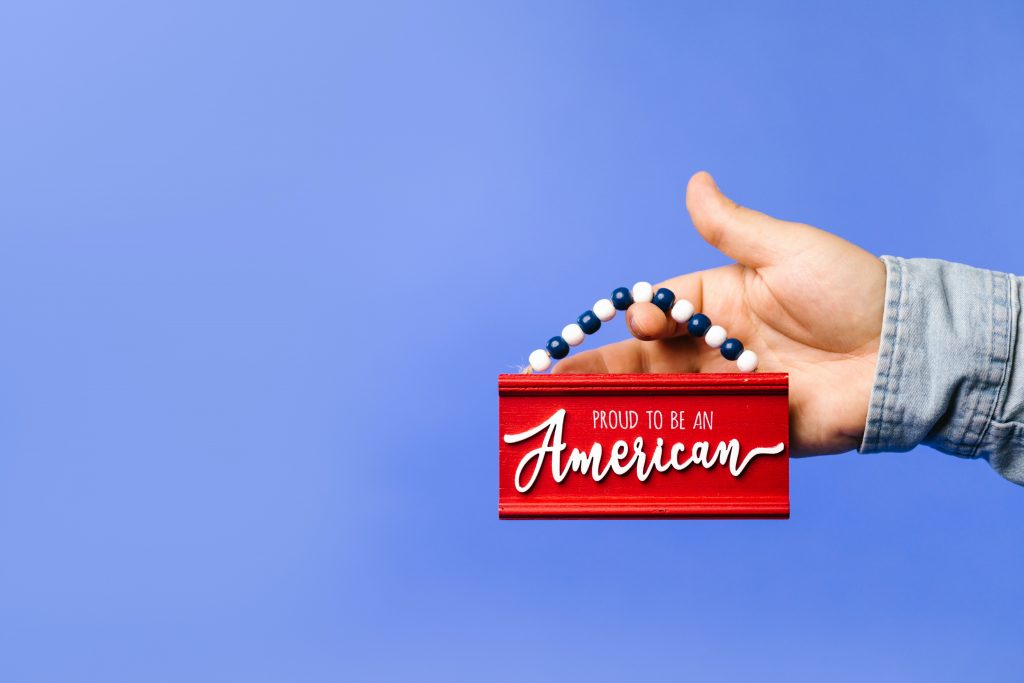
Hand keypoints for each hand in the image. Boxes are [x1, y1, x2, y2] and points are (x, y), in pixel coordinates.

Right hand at [554, 172, 885, 455]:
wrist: (906, 353)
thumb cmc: (851, 291)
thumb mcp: (787, 249)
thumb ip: (731, 226)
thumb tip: (695, 180)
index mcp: (719, 302)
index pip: (659, 313)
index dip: (641, 320)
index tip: (641, 324)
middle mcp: (717, 349)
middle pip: (645, 364)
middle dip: (600, 372)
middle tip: (553, 383)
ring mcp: (731, 392)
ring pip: (662, 401)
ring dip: (620, 409)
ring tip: (579, 418)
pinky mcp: (751, 430)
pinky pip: (700, 435)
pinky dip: (666, 440)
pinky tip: (632, 449)